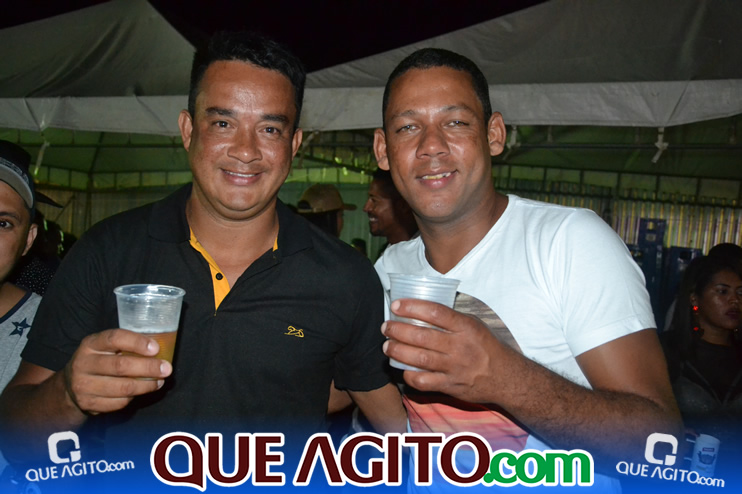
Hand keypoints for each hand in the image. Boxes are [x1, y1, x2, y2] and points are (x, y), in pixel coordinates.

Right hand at [64, 329, 172, 414]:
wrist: (70, 385)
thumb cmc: (98, 360)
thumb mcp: (104, 347)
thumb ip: (125, 345)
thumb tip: (159, 349)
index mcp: (90, 344)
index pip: (114, 338)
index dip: (137, 342)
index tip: (156, 348)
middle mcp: (83, 364)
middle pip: (121, 366)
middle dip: (148, 367)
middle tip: (166, 369)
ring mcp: (84, 385)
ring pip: (123, 387)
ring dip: (146, 385)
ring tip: (159, 381)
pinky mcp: (89, 404)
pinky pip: (119, 402)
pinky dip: (134, 397)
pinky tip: (143, 391)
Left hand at [382, 298, 514, 403]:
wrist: (505, 377)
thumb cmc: (486, 346)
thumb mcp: (475, 325)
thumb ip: (451, 318)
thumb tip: (421, 307)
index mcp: (466, 327)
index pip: (436, 313)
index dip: (412, 307)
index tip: (396, 306)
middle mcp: (460, 347)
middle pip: (422, 336)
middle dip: (398, 330)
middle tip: (386, 327)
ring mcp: (454, 368)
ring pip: (419, 359)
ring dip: (398, 351)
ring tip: (386, 345)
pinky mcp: (450, 386)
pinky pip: (423, 382)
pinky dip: (409, 375)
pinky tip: (401, 368)